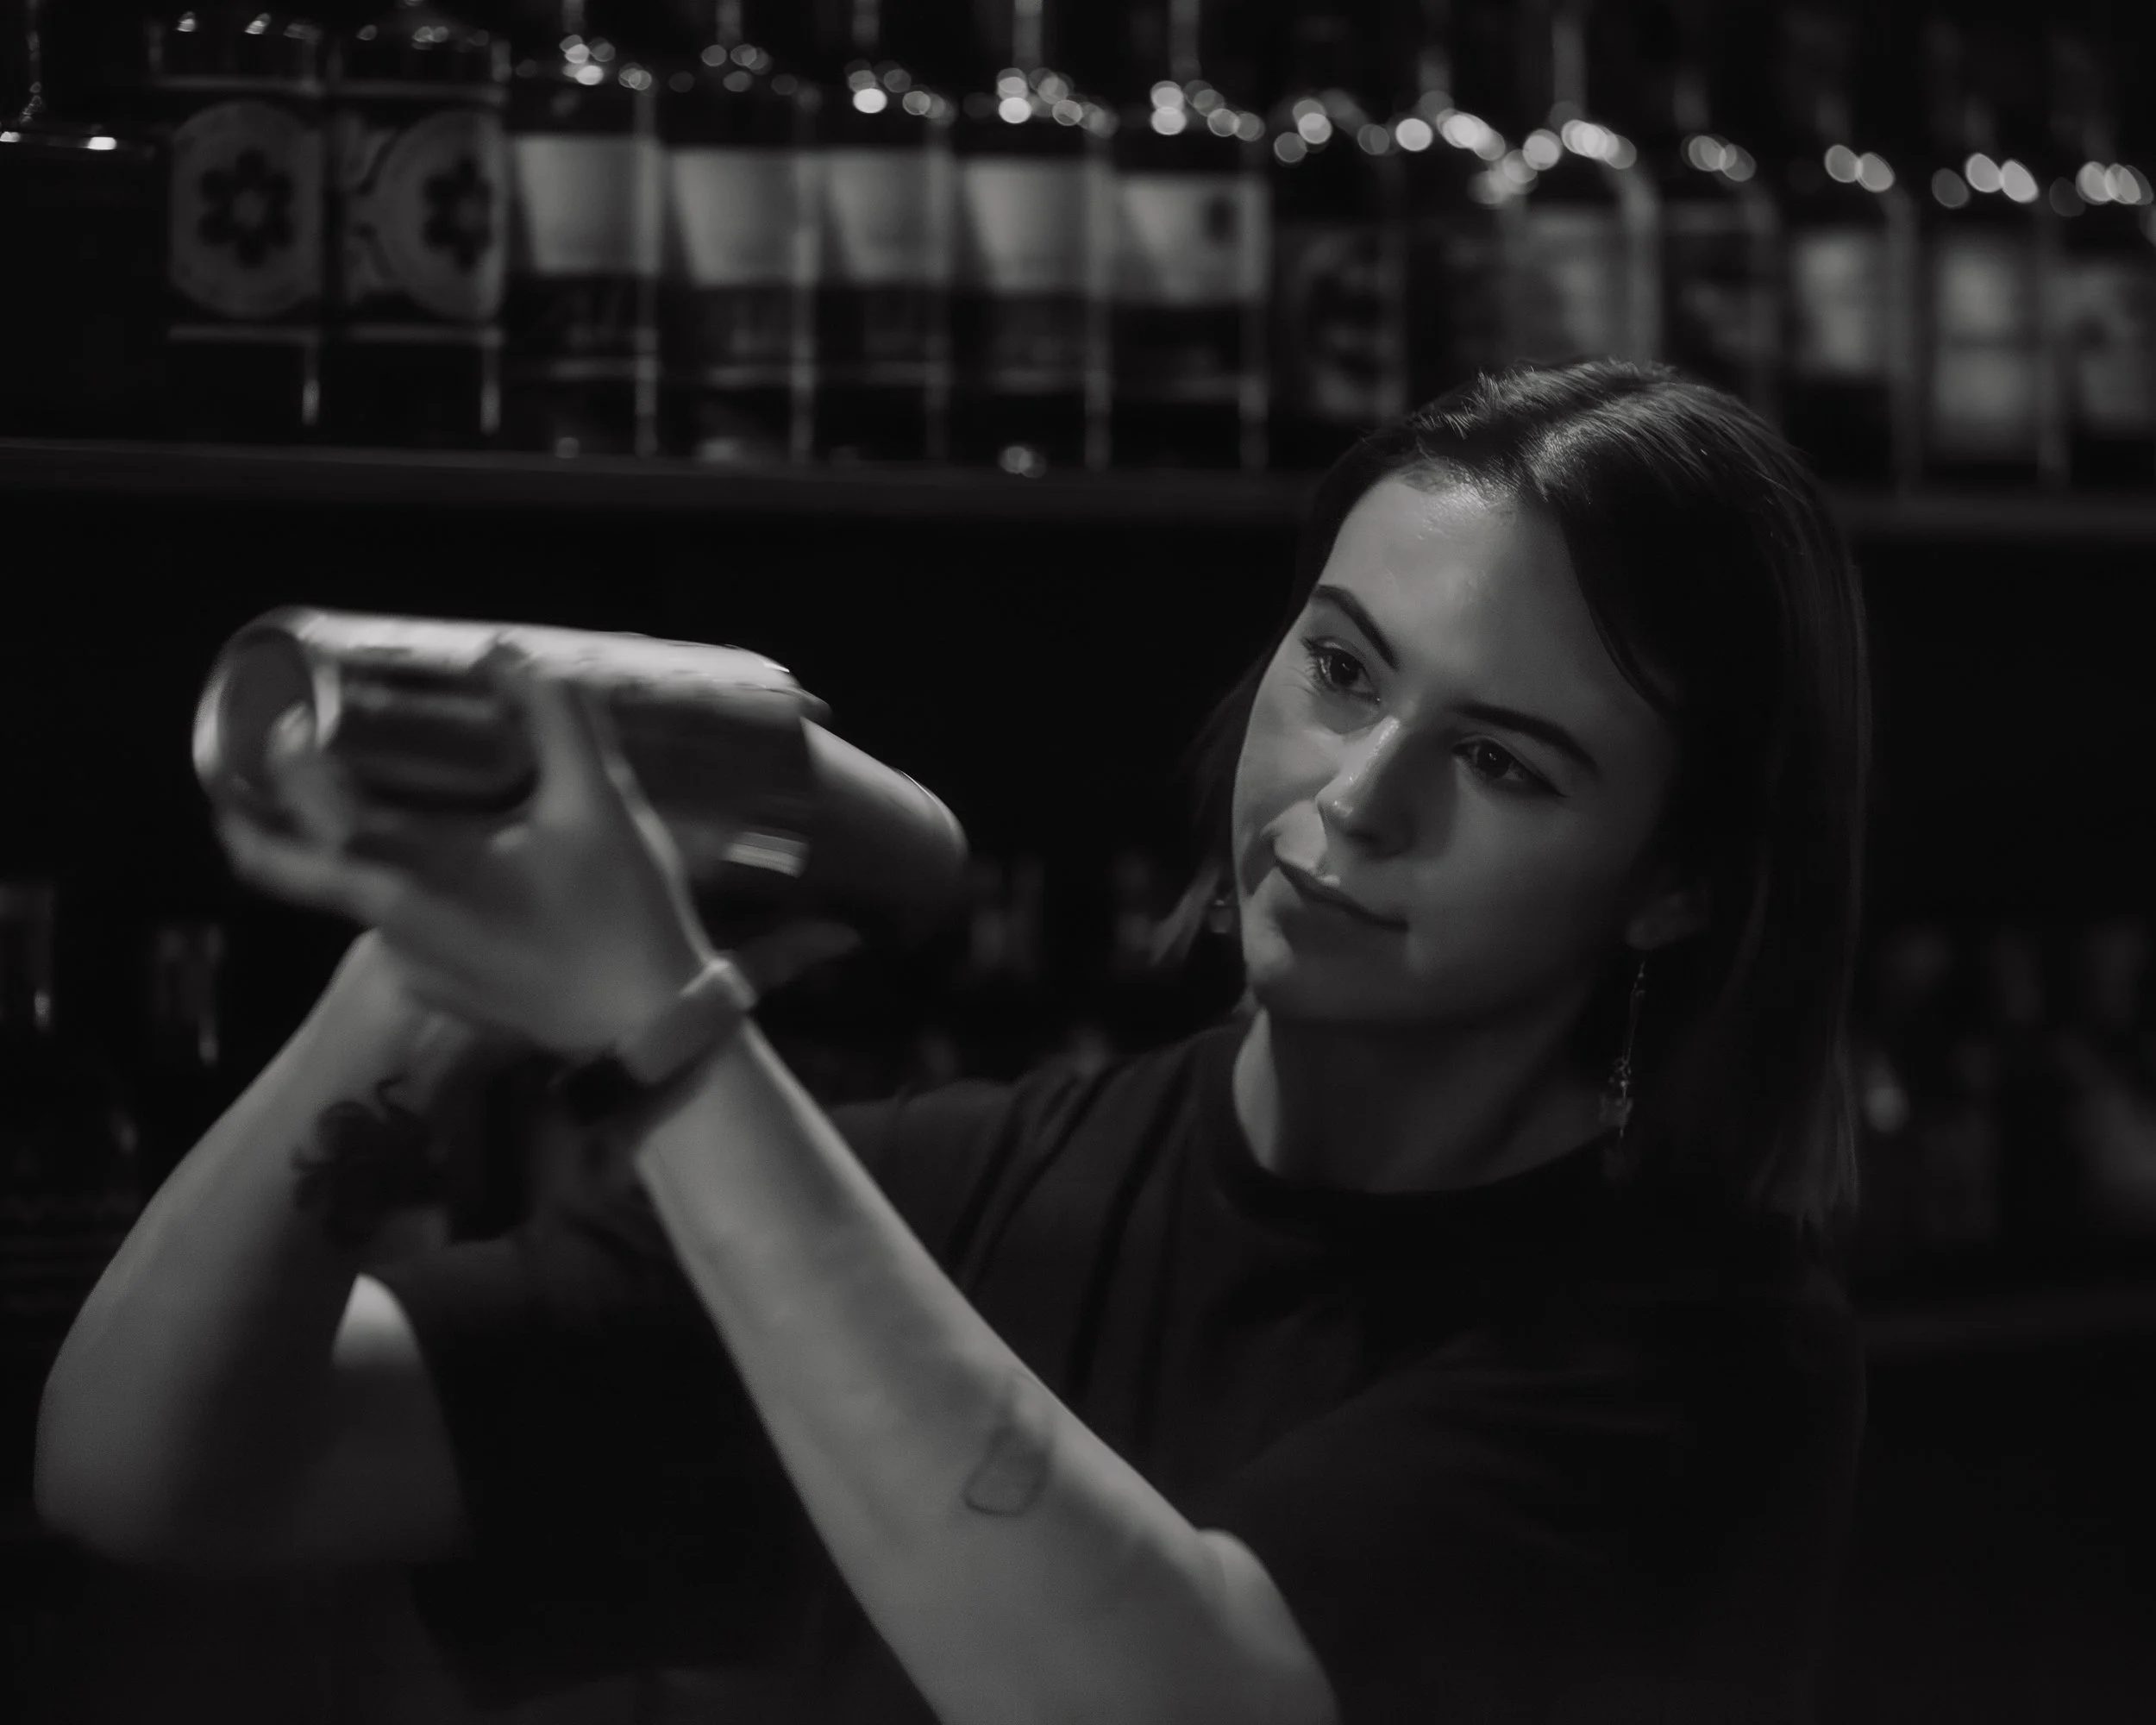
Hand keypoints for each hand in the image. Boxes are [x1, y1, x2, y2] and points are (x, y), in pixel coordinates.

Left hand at [218, 644, 858, 1059]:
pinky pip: (396, 927)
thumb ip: (556, 717)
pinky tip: (451, 868)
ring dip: (354, 848)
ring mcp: (410, 968)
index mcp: (410, 879)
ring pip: (357, 894)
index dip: (280, 768)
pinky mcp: (438, 991)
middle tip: (281, 763)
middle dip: (269, 818)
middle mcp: (389, 929)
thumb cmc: (620, 913)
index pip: (307, 818)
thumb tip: (506, 651)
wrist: (650, 1026)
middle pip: (300, 867)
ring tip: (384, 798)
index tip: (287, 724)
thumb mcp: (599, 802)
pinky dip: (401, 887)